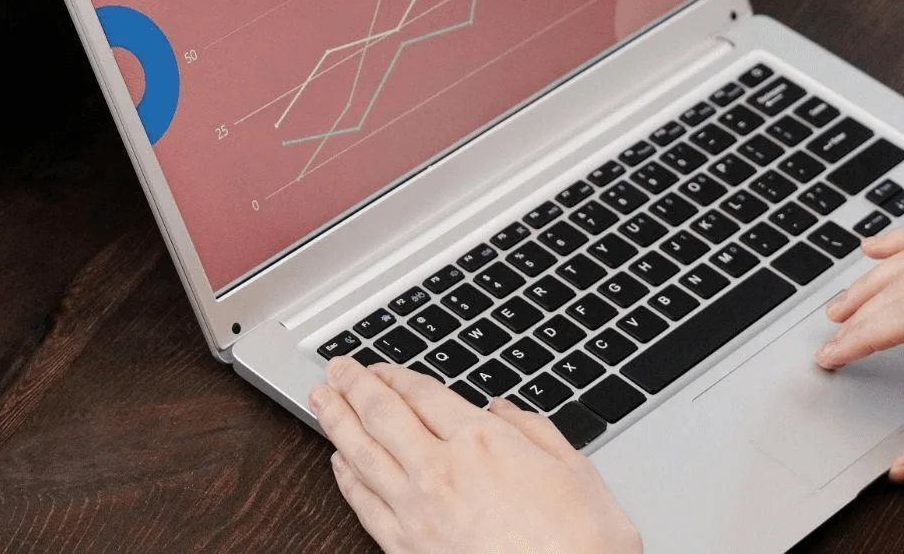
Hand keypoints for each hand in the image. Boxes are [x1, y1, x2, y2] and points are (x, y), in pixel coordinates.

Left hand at [311, 357, 640, 553]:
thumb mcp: (580, 475)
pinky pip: (363, 504)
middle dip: (354, 385)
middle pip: (383, 415)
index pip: (424, 395)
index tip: (380, 368)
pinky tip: (337, 463)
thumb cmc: (582, 548)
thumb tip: (505, 411)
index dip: (395, 376)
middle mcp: (443, 470)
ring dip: (337, 420)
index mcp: (485, 442)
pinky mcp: (407, 548)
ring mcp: (418, 511)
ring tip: (321, 398)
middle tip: (336, 368)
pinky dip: (345, 478)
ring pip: (363, 453)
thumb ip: (538, 433)